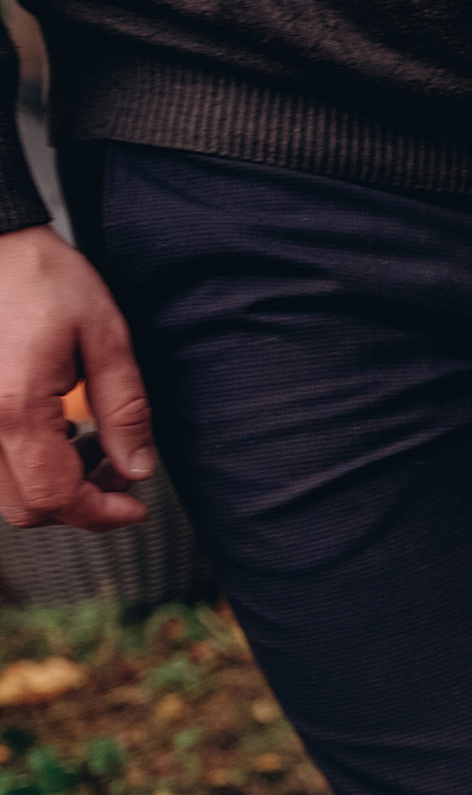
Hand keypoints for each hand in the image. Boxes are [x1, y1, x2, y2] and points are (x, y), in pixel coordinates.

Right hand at [0, 225, 155, 530]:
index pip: (55, 497)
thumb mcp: (105, 338)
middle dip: (81, 504)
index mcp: (14, 408)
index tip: (137, 509)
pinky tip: (57, 432)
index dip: (101, 515)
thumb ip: (125, 411)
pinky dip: (25, 466)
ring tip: (92, 443)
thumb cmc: (45, 279)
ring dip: (53, 486)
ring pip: (2, 492)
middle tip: (121, 468)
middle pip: (24, 507)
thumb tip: (136, 471)